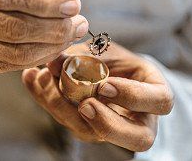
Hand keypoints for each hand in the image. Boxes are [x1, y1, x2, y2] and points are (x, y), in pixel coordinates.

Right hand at [0, 0, 87, 85]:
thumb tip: (55, 0)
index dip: (44, 2)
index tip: (72, 4)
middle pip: (16, 28)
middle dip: (56, 27)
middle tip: (80, 22)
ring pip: (18, 52)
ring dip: (53, 45)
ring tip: (73, 34)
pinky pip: (13, 65)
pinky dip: (39, 57)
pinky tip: (54, 47)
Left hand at [22, 42, 172, 151]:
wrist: (109, 72)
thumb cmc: (117, 61)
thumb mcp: (109, 52)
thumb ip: (88, 55)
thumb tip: (55, 60)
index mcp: (155, 95)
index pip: (159, 102)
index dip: (133, 97)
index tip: (105, 85)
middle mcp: (138, 120)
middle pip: (137, 139)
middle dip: (106, 123)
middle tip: (83, 104)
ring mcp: (112, 130)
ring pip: (94, 134)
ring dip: (64, 108)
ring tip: (44, 80)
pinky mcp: (87, 129)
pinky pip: (67, 122)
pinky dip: (45, 98)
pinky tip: (31, 78)